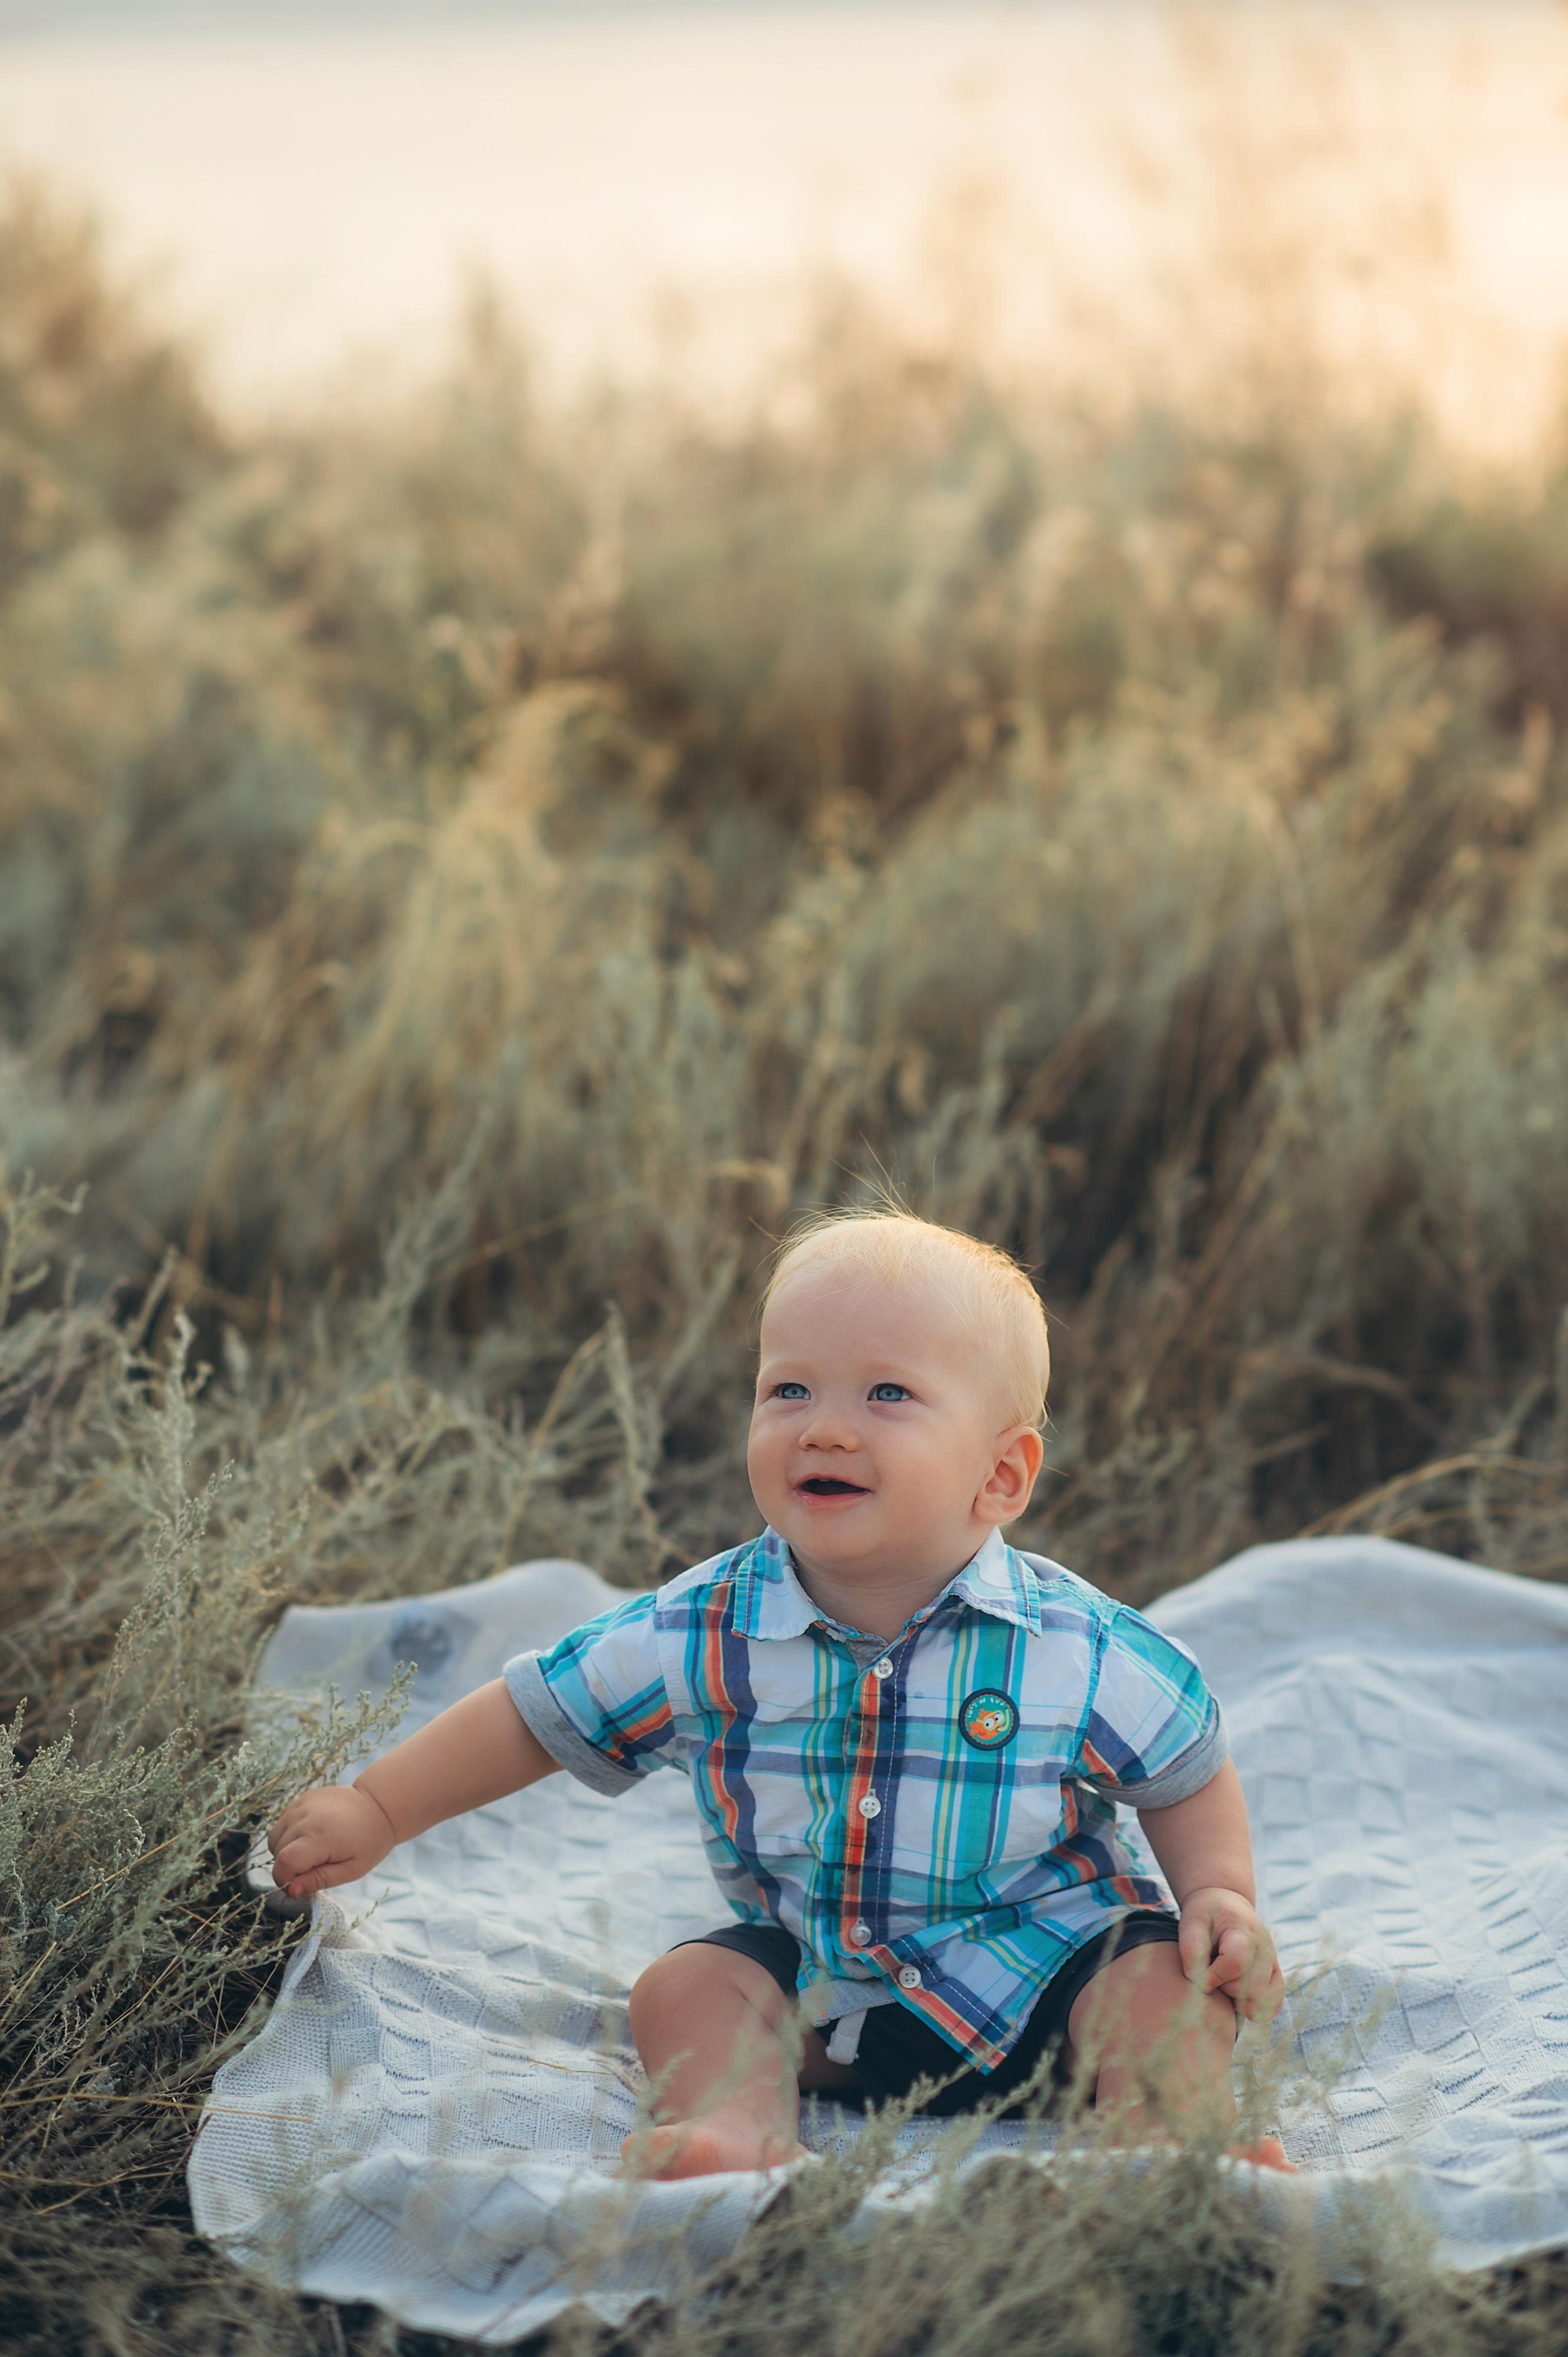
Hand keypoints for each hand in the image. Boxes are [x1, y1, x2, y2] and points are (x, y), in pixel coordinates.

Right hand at [267, 1783, 398, 1900]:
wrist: (379, 1805)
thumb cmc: (369, 1842)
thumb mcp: (351, 1870)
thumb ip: (320, 1880)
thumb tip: (291, 1890)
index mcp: (319, 1837)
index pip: (284, 1863)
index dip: (285, 1880)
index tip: (298, 1886)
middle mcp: (306, 1817)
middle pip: (277, 1851)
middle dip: (288, 1867)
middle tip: (312, 1868)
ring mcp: (302, 1804)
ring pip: (275, 1837)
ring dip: (285, 1850)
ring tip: (311, 1852)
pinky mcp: (302, 1798)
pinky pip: (282, 1822)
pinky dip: (288, 1834)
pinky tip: (310, 1836)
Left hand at [1177, 1886, 1284, 2020]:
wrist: (1224, 1906)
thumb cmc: (1205, 1917)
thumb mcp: (1191, 1924)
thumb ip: (1192, 1951)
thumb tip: (1202, 1983)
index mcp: (1243, 1931)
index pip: (1236, 1964)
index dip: (1214, 1976)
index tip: (1200, 1972)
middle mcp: (1265, 1948)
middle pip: (1254, 1988)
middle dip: (1228, 1990)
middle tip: (1214, 1975)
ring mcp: (1273, 1962)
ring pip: (1265, 2000)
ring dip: (1242, 2002)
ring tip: (1226, 1985)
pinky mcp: (1275, 1975)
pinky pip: (1274, 2004)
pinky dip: (1257, 2009)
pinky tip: (1239, 1999)